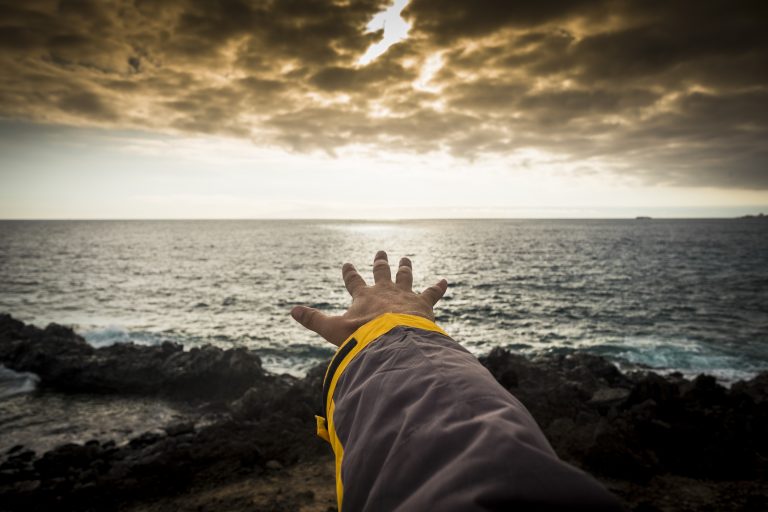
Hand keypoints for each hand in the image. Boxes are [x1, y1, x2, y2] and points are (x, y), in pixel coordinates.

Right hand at [291, 250, 447, 345]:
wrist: (392, 341)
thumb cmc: (361, 337)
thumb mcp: (332, 330)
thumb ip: (314, 320)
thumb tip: (291, 311)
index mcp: (364, 297)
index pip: (354, 281)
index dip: (350, 273)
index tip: (348, 264)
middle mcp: (384, 291)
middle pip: (382, 273)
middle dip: (380, 263)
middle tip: (381, 252)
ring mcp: (405, 296)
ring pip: (405, 277)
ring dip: (405, 268)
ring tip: (406, 259)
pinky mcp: (423, 304)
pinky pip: (433, 293)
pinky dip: (439, 287)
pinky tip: (446, 281)